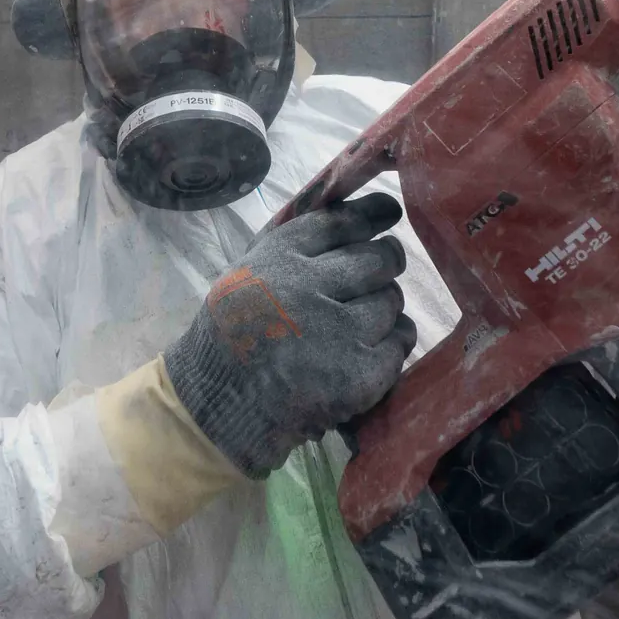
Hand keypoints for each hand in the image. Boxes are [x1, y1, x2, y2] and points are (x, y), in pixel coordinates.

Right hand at [164, 192, 417, 476]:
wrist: (218, 407)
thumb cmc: (230, 336)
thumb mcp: (245, 273)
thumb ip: (290, 245)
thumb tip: (347, 210)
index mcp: (279, 257)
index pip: (342, 221)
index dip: (372, 214)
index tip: (389, 213)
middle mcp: (310, 286)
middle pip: (377, 259)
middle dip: (386, 262)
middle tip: (381, 272)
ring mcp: (337, 331)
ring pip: (392, 300)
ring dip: (385, 308)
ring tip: (360, 323)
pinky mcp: (358, 374)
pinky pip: (399, 342)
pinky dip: (391, 345)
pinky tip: (369, 353)